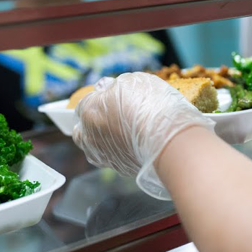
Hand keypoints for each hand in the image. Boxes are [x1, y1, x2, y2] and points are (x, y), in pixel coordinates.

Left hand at [72, 72, 214, 199]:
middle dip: (92, 124)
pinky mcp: (122, 170)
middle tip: (113, 117)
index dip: (98, 99)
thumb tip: (105, 87)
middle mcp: (90, 138)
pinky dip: (123, 152)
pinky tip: (138, 145)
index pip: (83, 104)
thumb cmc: (150, 105)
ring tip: (126, 134)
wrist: (170, 138)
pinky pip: (116, 159)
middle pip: (82, 131)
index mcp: (88, 112)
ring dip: (105, 142)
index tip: (112, 97)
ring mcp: (105, 157)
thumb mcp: (131, 81)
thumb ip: (113, 85)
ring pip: (96, 149)